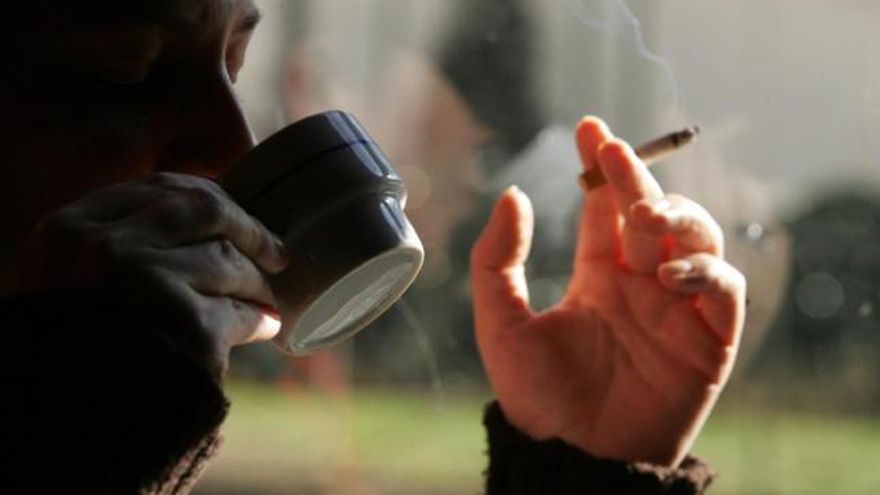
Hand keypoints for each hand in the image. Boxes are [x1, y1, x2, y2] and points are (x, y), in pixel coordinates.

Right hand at [20, 172, 289, 380]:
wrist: (60, 428)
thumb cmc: (73, 352)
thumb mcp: (70, 283)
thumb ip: (122, 243)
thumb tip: (210, 217)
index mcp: (69, 231)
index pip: (159, 188)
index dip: (208, 198)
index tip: (233, 212)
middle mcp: (105, 249)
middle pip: (205, 211)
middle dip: (249, 229)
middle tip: (277, 251)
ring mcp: (147, 285)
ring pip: (229, 262)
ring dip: (255, 282)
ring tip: (265, 298)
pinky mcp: (186, 328)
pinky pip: (240, 313)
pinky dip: (257, 319)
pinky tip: (266, 325)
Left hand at [471, 117, 744, 465]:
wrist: (575, 456)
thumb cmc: (537, 396)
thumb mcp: (501, 323)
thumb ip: (496, 261)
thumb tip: (513, 195)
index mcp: (599, 275)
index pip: (607, 208)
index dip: (602, 168)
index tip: (590, 127)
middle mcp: (641, 283)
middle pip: (653, 211)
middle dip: (637, 175)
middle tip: (612, 151)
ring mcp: (678, 308)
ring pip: (698, 238)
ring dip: (678, 215)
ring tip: (644, 217)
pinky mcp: (709, 339)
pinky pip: (725, 289)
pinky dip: (706, 271)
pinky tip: (668, 274)